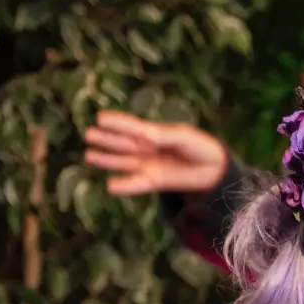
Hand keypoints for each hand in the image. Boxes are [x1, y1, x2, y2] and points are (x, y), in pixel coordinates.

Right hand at [83, 111, 228, 196]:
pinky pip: (136, 184)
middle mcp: (148, 148)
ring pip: (124, 162)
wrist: (214, 168)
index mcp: (154, 133)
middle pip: (123, 143)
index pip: (132, 127)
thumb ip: (162, 135)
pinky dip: (125, 186)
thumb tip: (143, 136)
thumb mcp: (183, 136)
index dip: (117, 122)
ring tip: (89, 156)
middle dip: (107, 139)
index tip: (101, 117)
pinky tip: (110, 186)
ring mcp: (149, 165)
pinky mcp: (155, 182)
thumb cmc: (199, 146)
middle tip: (88, 134)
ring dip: (108, 160)